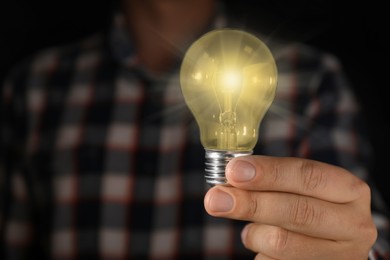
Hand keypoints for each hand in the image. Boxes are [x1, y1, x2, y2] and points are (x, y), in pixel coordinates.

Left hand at [204, 155, 376, 258]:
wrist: (330, 243)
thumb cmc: (308, 206)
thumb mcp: (300, 189)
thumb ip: (271, 181)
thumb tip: (228, 180)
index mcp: (349, 190)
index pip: (308, 175)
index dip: (268, 173)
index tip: (234, 171)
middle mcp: (353, 224)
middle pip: (297, 211)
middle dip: (250, 203)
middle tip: (215, 199)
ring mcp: (342, 255)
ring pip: (282, 242)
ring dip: (253, 233)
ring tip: (249, 231)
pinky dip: (260, 253)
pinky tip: (264, 248)